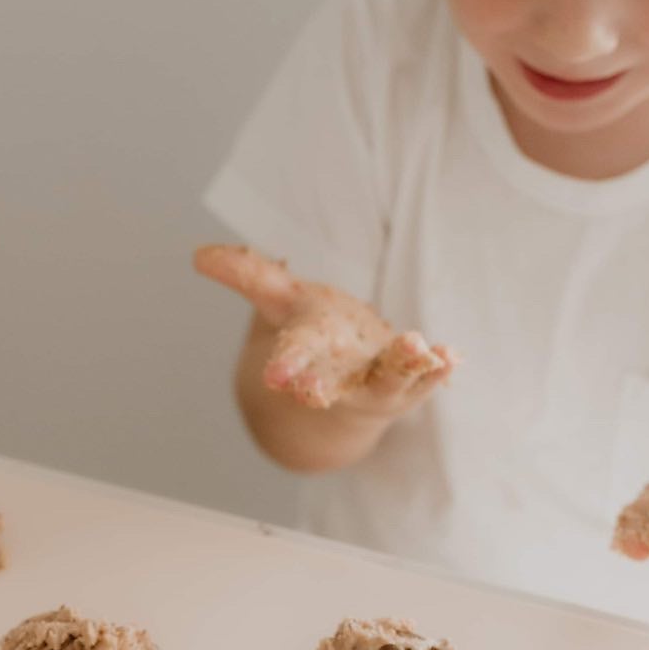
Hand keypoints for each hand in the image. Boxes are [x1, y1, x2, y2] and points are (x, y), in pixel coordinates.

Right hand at [194, 243, 459, 413]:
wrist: (352, 384)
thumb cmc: (316, 333)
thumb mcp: (282, 299)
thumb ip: (248, 275)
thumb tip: (199, 255)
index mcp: (309, 349)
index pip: (295, 355)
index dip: (287, 364)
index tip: (277, 377)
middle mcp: (342, 372)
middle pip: (333, 381)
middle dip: (323, 386)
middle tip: (314, 394)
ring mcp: (378, 379)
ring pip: (389, 379)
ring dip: (402, 366)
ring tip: (418, 348)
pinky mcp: (411, 381)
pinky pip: (425, 378)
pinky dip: (436, 369)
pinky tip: (449, 357)